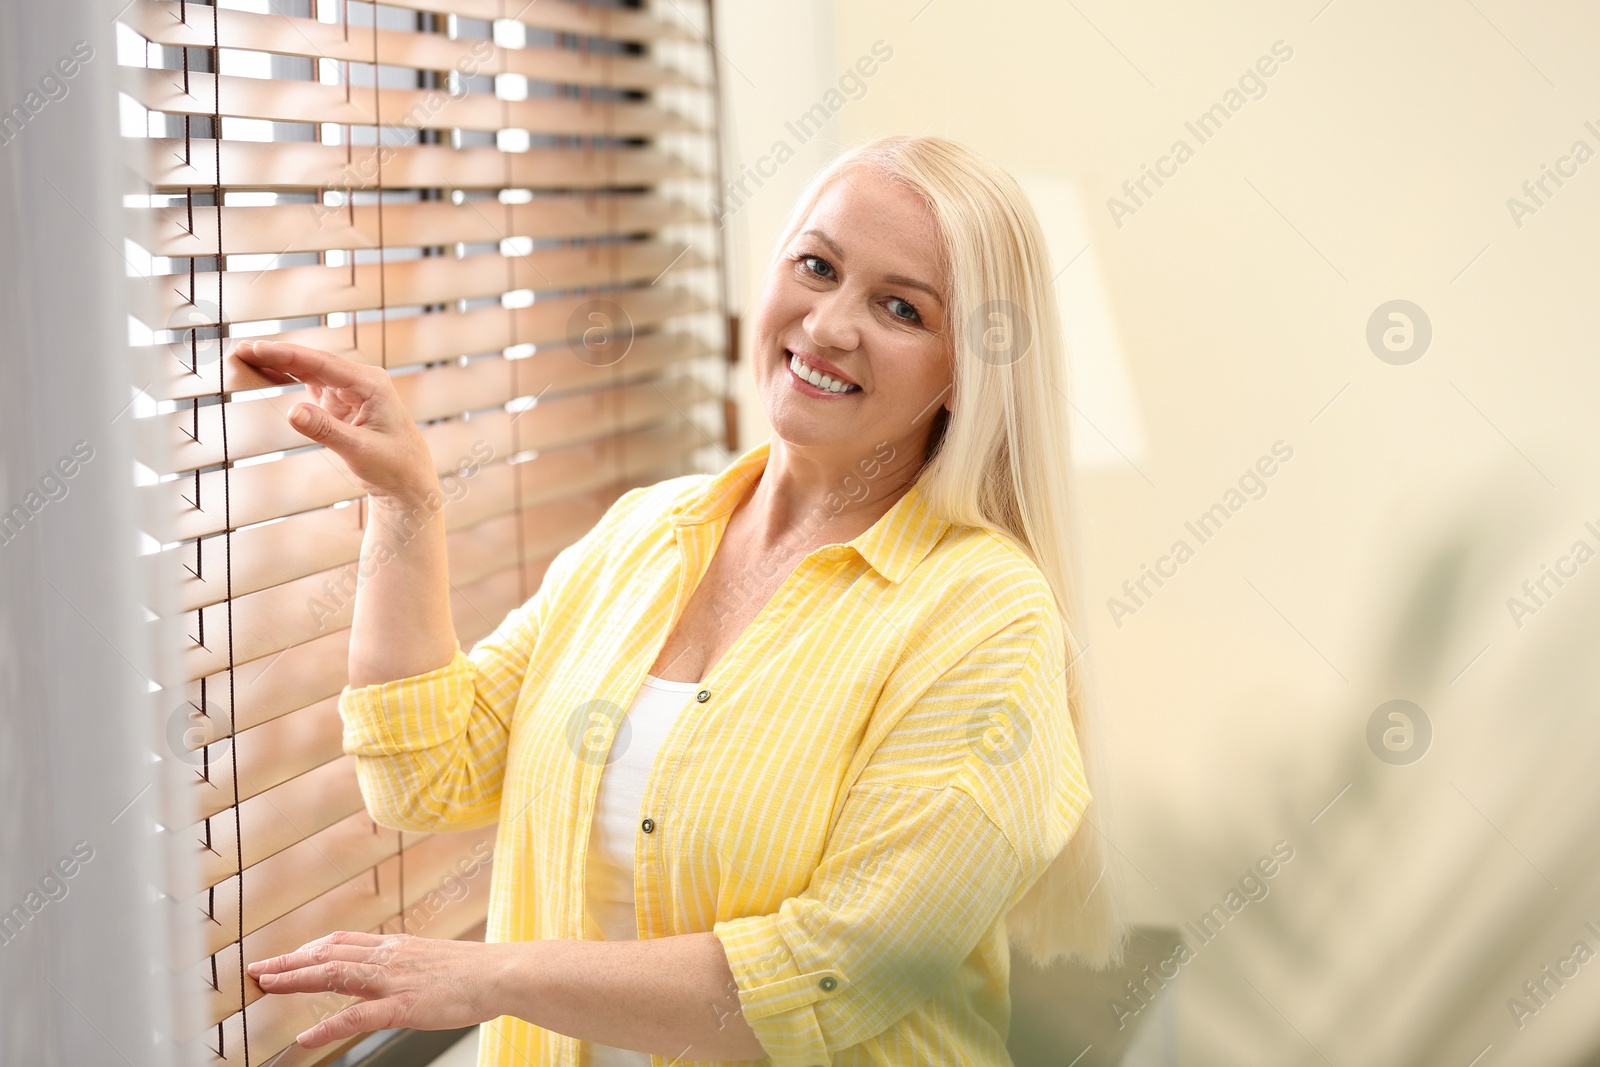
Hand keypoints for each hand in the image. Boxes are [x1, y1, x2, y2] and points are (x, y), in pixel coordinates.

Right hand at [231, 340, 438, 505]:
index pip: (323, 364)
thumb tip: (293, 411)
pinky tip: (267, 373)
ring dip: (278, 364)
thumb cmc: (395, 466)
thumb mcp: (360, 450)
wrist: (409, 484)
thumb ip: (326, 430)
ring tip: (246, 356)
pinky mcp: (341, 404)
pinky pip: (310, 386)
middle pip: (312, 362)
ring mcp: (350, 392)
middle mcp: (361, 382)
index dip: (287, 355)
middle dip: (277, 354)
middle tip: (241, 349)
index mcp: (372, 384)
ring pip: (309, 372)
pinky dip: (288, 379)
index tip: (258, 348)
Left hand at [247, 930, 508, 1048]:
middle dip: (289, 961)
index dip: (308, 950)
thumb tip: (389, 972)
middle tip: (258, 968)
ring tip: (267, 986)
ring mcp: (393, 980)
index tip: (284, 956)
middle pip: (328, 954)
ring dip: (296, 980)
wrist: (501, 973)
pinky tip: (306, 1037)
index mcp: (395, 947)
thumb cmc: (474, 972)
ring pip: (335, 974)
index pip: (341, 942)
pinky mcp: (403, 1005)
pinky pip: (357, 1016)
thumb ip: (405, 965)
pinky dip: (327, 1026)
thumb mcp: (431, 961)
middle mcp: (388, 957)